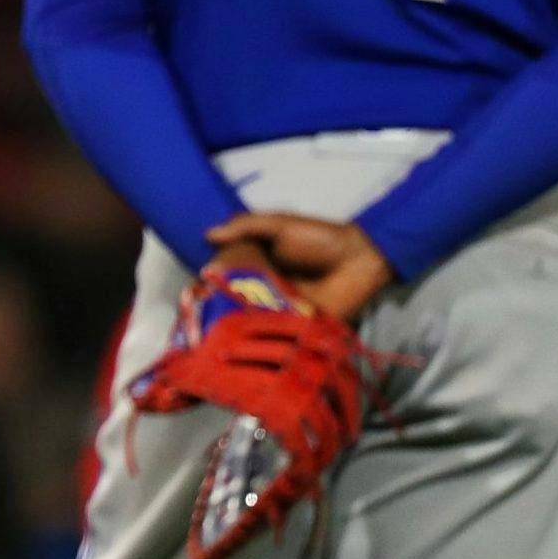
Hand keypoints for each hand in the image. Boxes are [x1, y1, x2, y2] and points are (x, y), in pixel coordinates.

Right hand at [207, 213, 396, 322]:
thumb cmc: (319, 237)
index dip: (213, 279)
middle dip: (222, 303)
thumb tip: (209, 235)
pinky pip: (275, 331)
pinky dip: (263, 332)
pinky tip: (249, 334)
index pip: (228, 274)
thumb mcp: (279, 224)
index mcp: (259, 263)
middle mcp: (265, 287)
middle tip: (206, 310)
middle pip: (236, 298)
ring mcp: (280, 308)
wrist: (357, 258)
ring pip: (252, 316)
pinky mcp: (296, 325)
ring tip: (221, 326)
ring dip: (239, 320)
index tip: (200, 284)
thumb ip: (246, 226)